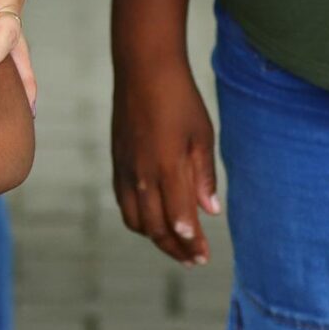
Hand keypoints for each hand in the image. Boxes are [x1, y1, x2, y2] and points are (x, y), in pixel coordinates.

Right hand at [111, 49, 219, 265]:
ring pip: (136, 220)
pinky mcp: (116, 162)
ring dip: (156, 238)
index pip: (179, 220)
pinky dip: (139, 220)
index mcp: (167, 167)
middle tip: (195, 260)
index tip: (204, 256)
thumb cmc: (180, 99)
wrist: (142, 70)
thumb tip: (211, 211)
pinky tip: (155, 220)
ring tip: (176, 244)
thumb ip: (204, 176)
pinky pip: (124, 204)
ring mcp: (125, 169)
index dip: (191, 243)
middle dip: (176, 249)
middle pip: (156, 228)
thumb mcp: (202, 135)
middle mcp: (142, 174)